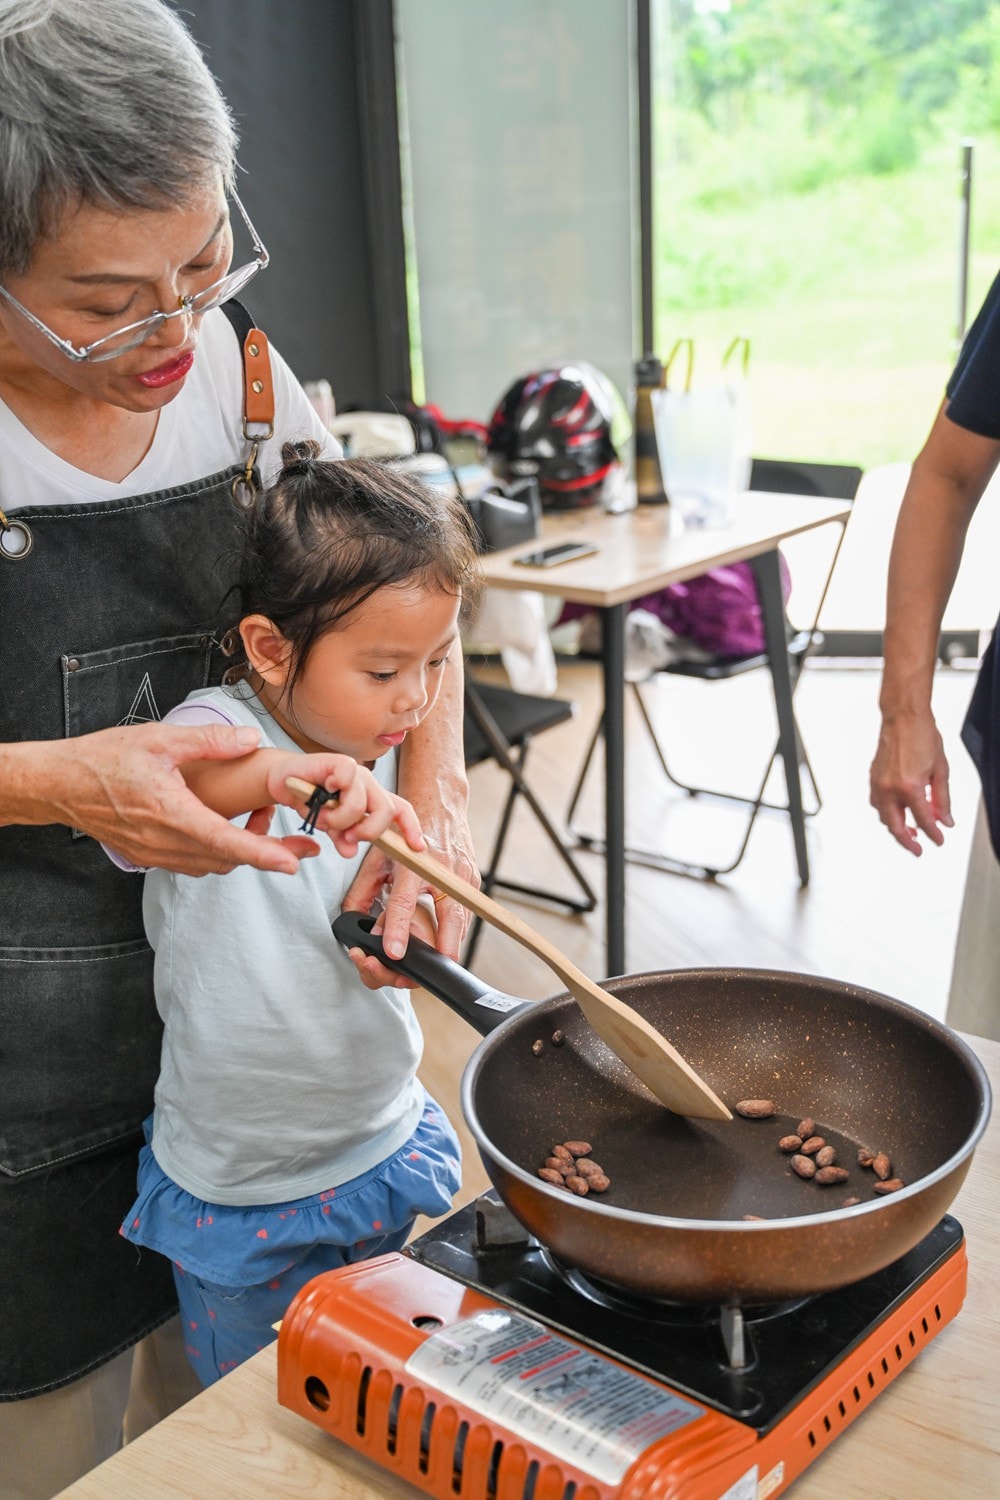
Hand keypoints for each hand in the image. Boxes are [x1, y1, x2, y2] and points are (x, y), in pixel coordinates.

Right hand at [13, 722, 325, 875]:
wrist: (61, 784)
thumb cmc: (105, 759)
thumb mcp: (159, 739)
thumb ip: (209, 741)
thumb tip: (250, 738)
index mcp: (171, 813)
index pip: (225, 841)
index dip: (261, 854)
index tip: (290, 863)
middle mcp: (164, 842)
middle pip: (226, 860)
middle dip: (266, 858)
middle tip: (301, 851)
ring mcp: (155, 853)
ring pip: (211, 864)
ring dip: (241, 854)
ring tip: (269, 836)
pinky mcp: (149, 855)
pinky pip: (193, 862)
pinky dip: (217, 853)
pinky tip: (228, 832)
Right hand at [274, 753, 422, 859]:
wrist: (283, 780)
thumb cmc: (308, 800)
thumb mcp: (329, 826)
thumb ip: (342, 838)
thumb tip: (349, 852)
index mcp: (371, 798)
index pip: (400, 810)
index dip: (411, 828)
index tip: (417, 847)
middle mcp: (366, 784)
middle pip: (386, 810)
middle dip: (368, 831)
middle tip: (346, 837)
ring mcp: (354, 773)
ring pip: (361, 803)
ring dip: (340, 819)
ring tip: (324, 817)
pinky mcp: (338, 762)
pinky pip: (347, 776)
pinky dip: (336, 788)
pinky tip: (325, 788)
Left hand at [344, 806, 479, 989]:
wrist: (439, 805)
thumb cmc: (405, 831)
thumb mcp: (377, 857)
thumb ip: (363, 892)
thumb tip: (351, 924)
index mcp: (415, 864)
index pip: (405, 903)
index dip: (399, 930)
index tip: (394, 954)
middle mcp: (444, 872)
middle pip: (449, 926)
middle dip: (438, 956)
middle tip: (420, 973)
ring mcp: (463, 880)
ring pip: (460, 928)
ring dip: (443, 948)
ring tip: (423, 961)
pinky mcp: (473, 885)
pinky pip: (464, 919)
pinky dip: (451, 934)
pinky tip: (437, 942)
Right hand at [869, 710, 954, 854]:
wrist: (903, 719)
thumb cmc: (922, 737)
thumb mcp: (941, 770)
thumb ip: (942, 799)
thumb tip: (945, 819)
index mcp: (910, 787)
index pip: (923, 820)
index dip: (933, 834)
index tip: (939, 840)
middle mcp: (890, 789)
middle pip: (896, 826)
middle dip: (908, 841)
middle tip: (918, 849)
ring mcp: (878, 784)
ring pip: (883, 817)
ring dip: (895, 827)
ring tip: (910, 831)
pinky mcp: (873, 778)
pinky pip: (877, 803)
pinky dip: (886, 812)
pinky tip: (896, 812)